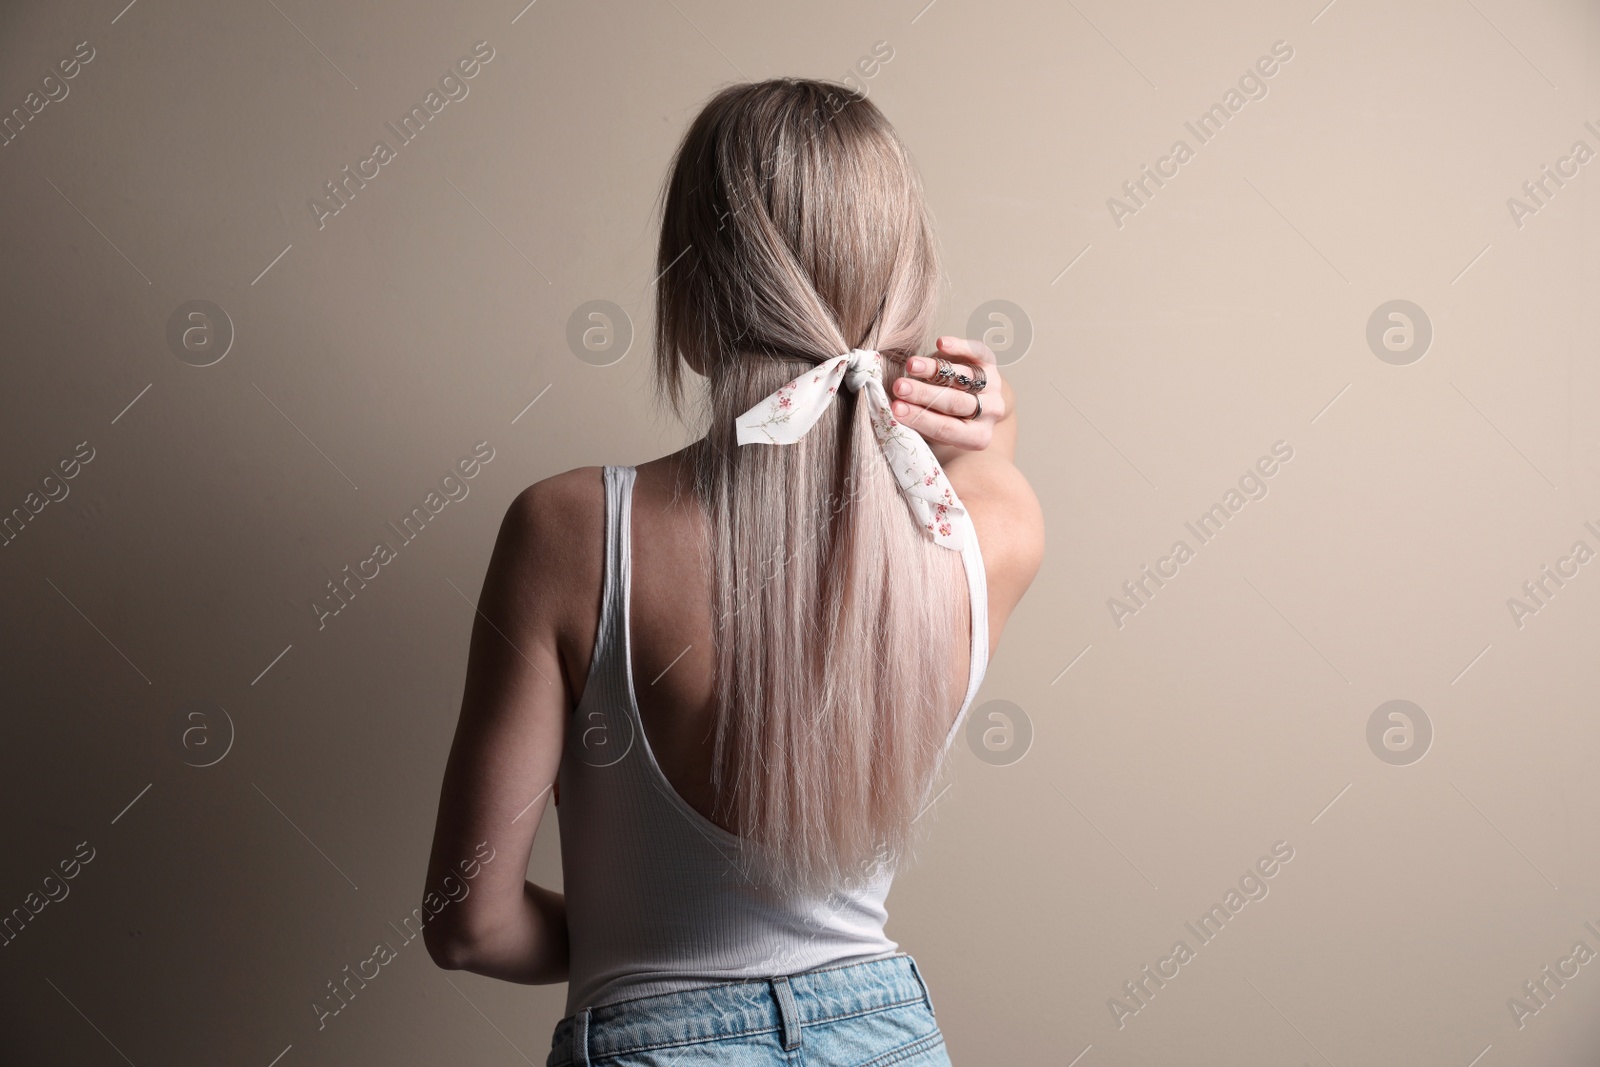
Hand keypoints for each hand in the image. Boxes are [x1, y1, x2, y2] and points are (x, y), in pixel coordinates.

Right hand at [888, 336, 1007, 459]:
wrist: (976, 401)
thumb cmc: (946, 418)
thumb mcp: (935, 429)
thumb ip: (919, 423)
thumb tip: (891, 411)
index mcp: (977, 437)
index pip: (946, 429)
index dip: (920, 418)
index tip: (895, 409)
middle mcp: (991, 413)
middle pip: (955, 403)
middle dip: (924, 394)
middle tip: (899, 387)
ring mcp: (994, 387)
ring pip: (963, 377)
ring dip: (934, 369)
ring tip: (911, 365)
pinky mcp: (991, 362)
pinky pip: (978, 352)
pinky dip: (960, 347)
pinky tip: (941, 344)